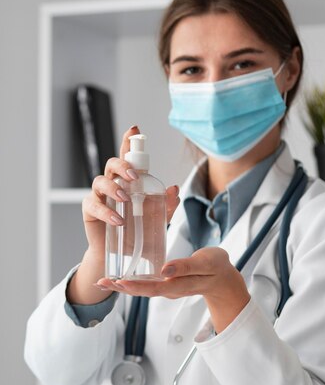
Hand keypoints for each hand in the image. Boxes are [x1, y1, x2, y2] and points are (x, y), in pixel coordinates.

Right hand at [82, 126, 179, 259]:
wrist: (125, 255)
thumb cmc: (139, 232)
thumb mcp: (157, 219)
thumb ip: (166, 205)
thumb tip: (174, 190)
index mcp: (129, 182)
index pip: (128, 157)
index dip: (129, 141)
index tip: (135, 129)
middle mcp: (113, 184)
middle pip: (112, 164)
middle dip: (122, 165)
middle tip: (134, 176)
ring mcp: (99, 196)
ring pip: (100, 181)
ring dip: (113, 187)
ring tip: (125, 199)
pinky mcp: (90, 210)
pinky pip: (93, 205)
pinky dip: (106, 212)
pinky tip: (118, 221)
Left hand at [96, 247, 250, 332]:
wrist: (224, 280)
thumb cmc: (216, 267)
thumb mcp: (206, 263)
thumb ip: (186, 266)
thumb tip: (164, 270)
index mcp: (179, 285)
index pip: (154, 287)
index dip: (136, 285)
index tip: (119, 280)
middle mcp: (170, 290)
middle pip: (142, 291)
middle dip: (120, 288)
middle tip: (100, 282)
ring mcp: (167, 289)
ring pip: (141, 289)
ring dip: (121, 286)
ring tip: (102, 282)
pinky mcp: (166, 284)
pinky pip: (145, 285)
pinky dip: (130, 282)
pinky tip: (118, 279)